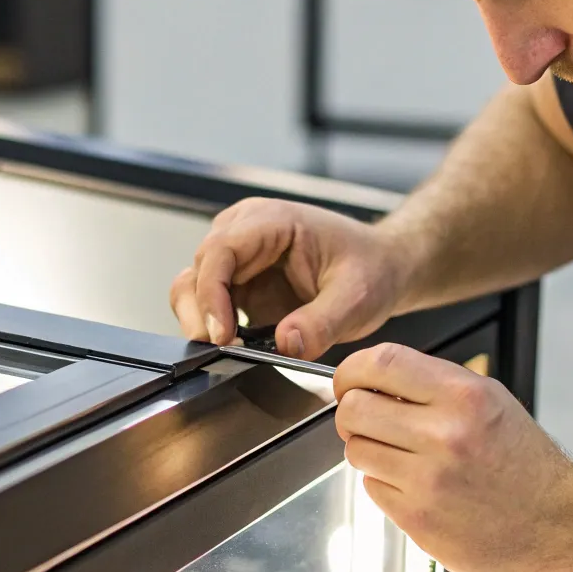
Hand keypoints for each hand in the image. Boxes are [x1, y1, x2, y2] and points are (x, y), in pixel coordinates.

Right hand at [171, 199, 413, 358]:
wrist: (380, 268)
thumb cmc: (370, 267)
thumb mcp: (357, 297)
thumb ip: (323, 322)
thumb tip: (286, 343)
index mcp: (272, 221)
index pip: (221, 251)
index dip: (212, 294)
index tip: (222, 334)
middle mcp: (245, 232)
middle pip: (197, 269)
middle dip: (200, 313)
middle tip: (220, 350)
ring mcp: (239, 258)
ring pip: (192, 287)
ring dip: (200, 321)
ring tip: (227, 350)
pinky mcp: (239, 284)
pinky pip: (208, 304)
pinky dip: (212, 327)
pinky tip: (236, 347)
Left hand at [333, 344, 572, 571]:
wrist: (558, 526)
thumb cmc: (526, 463)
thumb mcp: (491, 401)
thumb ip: (433, 384)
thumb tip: (373, 377)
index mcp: (464, 396)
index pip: (380, 363)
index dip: (352, 370)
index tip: (349, 379)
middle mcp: (444, 436)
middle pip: (354, 408)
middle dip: (352, 411)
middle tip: (366, 417)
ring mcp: (428, 481)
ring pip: (357, 450)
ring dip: (369, 449)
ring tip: (401, 454)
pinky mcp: (417, 519)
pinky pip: (373, 488)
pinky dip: (386, 483)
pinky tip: (418, 485)